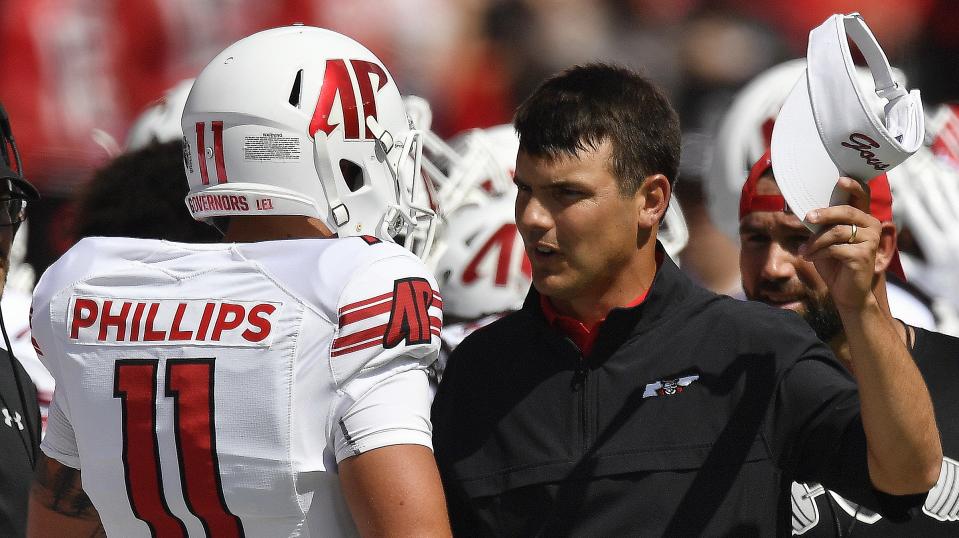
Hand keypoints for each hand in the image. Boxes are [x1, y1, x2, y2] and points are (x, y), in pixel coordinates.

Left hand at [800, 177, 880, 311]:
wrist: (847, 292)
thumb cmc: (835, 263)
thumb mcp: (825, 239)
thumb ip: (821, 225)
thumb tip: (803, 211)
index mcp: (863, 218)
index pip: (862, 197)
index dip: (853, 186)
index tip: (841, 180)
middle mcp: (872, 226)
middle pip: (846, 212)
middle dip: (824, 214)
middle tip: (808, 218)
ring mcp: (871, 241)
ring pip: (836, 232)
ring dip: (814, 242)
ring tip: (804, 251)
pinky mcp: (864, 255)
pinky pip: (835, 248)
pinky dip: (818, 253)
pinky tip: (810, 258)